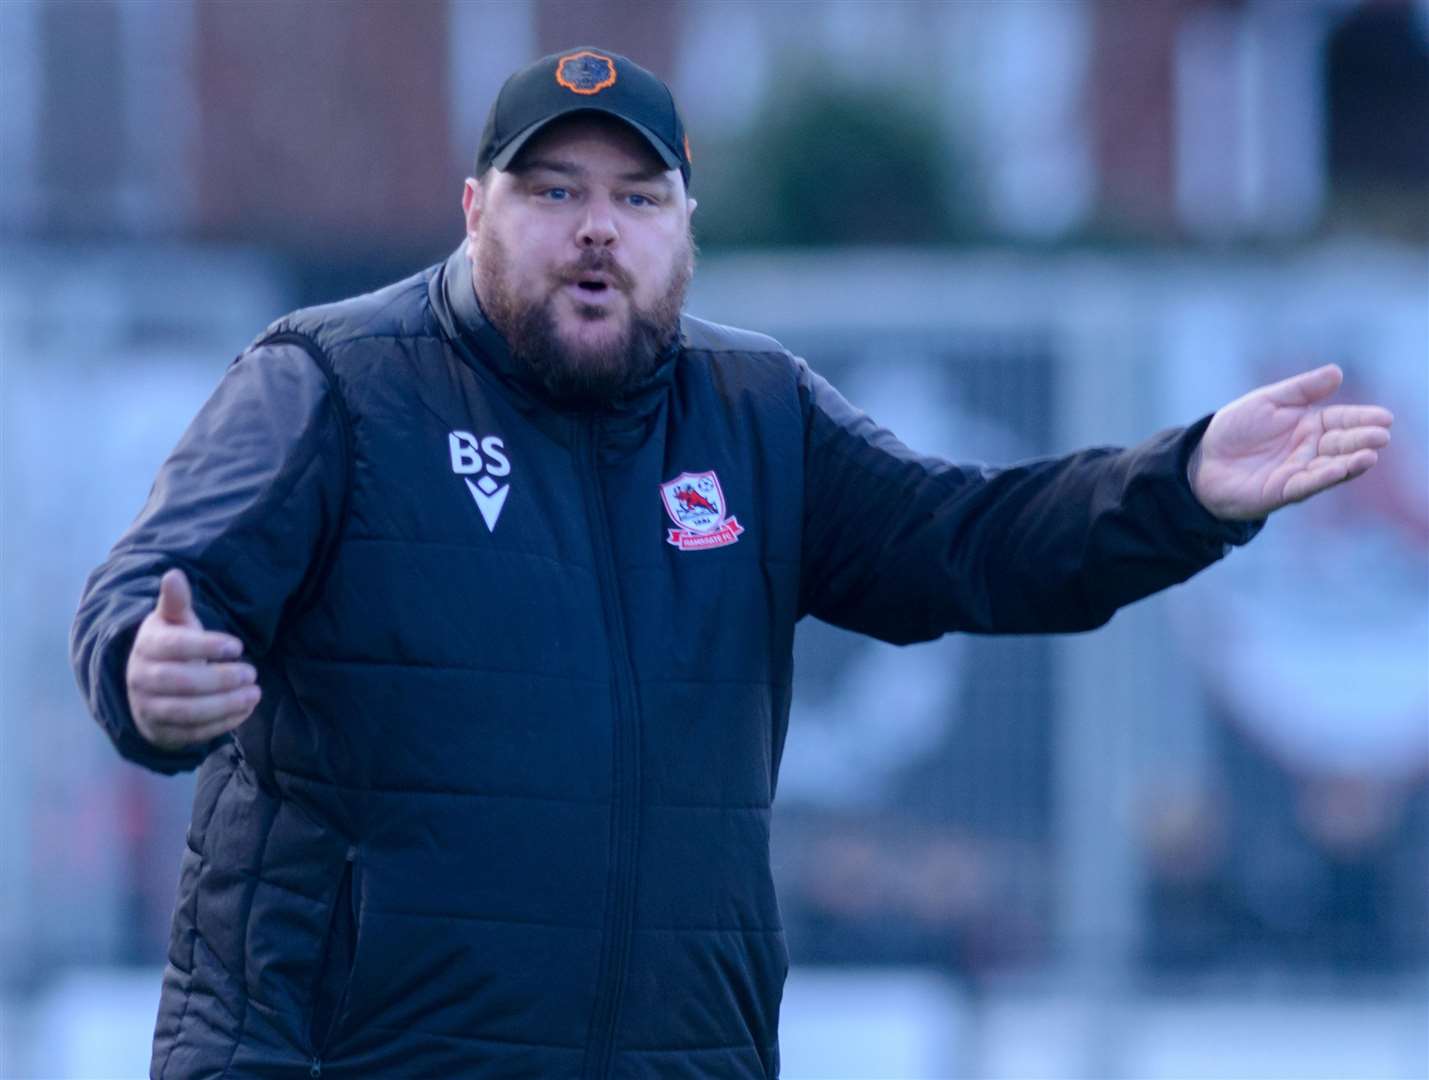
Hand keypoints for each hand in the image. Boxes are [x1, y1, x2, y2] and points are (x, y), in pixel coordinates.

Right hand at [125, 569, 260, 750]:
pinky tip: (245, 709)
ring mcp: (148, 709)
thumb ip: (176, 602)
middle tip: (252, 672)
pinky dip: (222, 723)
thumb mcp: (174, 622)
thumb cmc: (171, 646)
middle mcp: (141, 679)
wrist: (149, 687)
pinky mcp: (161, 733)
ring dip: (225, 704)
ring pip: (186, 711)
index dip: (206, 646)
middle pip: (179, 682)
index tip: (238, 646)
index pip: (173, 647)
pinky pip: (192, 733)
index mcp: (146, 647)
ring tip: (255, 693)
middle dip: (220, 679)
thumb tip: (174, 574)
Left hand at [1189, 364, 1392, 521]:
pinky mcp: (1282, 491)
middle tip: (1382, 435)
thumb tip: (1337, 372)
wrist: (1202, 460)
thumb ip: (1301, 390)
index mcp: (1309, 425)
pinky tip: (1339, 469)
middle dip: (1363, 440)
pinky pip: (1306, 484)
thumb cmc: (1236, 430)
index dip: (1362, 418)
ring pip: (1331, 467)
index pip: (1341, 420)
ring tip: (1370, 455)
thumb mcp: (1268, 401)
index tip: (1385, 417)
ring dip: (1351, 462)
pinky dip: (1323, 477)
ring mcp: (1298, 472)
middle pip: (1342, 444)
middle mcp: (1309, 449)